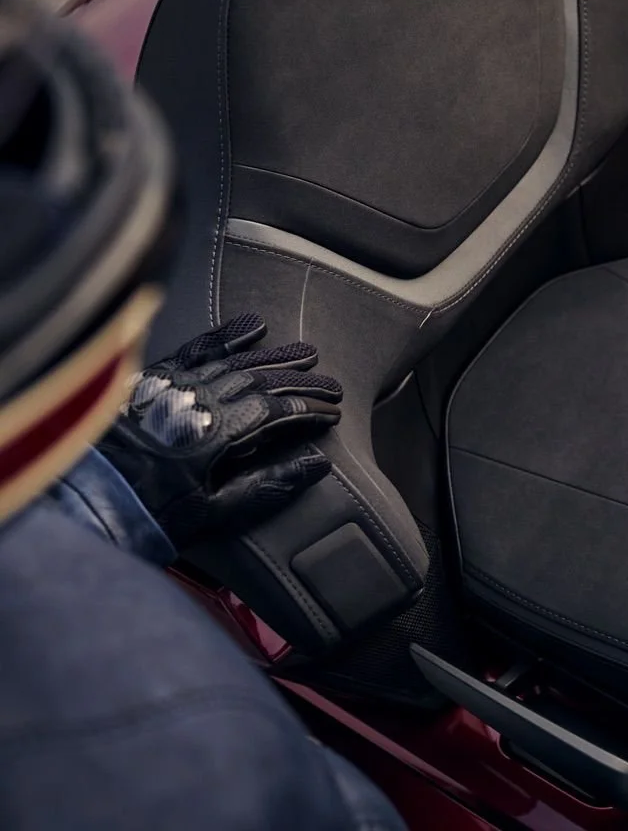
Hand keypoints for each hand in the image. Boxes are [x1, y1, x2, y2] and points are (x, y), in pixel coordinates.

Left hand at [97, 314, 342, 547]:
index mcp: (213, 435)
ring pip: (235, 361)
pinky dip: (225, 336)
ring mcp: (173, 386)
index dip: (308, 410)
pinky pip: (196, 348)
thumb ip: (266, 487)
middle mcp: (195, 401)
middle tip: (331, 385)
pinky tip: (250, 327)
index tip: (332, 413)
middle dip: (301, 382)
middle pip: (261, 380)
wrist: (80, 504)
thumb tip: (315, 465)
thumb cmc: (144, 515)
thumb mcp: (212, 513)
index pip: (275, 410)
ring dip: (275, 357)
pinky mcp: (152, 380)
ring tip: (305, 354)